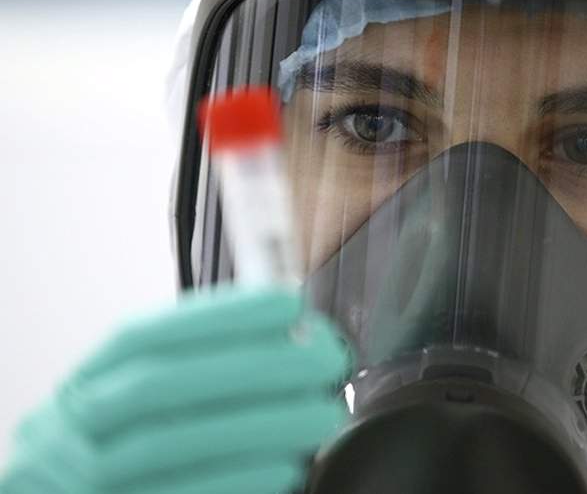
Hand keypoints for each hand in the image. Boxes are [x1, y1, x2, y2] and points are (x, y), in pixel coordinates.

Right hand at [0, 285, 349, 493]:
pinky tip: (287, 466)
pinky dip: (237, 479)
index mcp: (84, 381)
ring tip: (322, 415)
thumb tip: (286, 336)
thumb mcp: (142, 402)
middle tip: (325, 362)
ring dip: (257, 424)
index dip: (216, 315)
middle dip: (251, 366)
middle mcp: (68, 425)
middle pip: (158, 385)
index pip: (144, 335)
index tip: (290, 304)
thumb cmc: (128, 453)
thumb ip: (199, 369)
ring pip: (168, 442)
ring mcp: (77, 477)